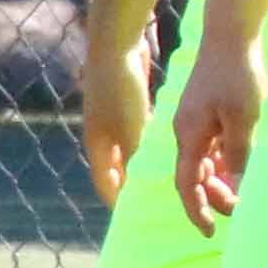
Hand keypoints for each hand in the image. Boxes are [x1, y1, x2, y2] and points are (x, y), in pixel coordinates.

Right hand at [79, 33, 154, 201]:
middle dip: (134, 186)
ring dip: (145, 164)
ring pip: (130, 151)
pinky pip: (139, 131)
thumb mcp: (131, 130)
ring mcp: (112, 119)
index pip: (107, 185)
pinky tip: (169, 147)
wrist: (115, 47)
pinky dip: (150, 143)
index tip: (137, 220)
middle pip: (118, 170)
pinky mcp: (126, 103)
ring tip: (168, 179)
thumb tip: (143, 183)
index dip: (120, 203)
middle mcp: (102, 136)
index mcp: (98, 146)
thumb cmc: (121, 90)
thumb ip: (136, 157)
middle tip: (157, 203)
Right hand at [173, 35, 267, 234]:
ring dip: (220, 180)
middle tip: (240, 210)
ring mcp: (197, 120)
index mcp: (189, 134)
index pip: (188, 183)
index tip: (210, 232)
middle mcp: (187, 130)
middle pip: (195, 175)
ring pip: (205, 161)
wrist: (232, 34)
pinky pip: (213, 145)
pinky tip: (240, 167)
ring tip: (242, 194)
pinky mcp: (208, 111)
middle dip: (213, 197)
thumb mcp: (245, 118)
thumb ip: (240, 154)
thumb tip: (237, 188)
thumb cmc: (238, 74)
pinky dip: (224, 161)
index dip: (197, 210)